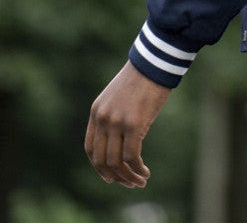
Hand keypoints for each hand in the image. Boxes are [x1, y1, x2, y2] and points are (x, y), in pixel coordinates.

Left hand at [85, 61, 170, 188]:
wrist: (155, 61)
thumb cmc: (142, 79)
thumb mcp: (119, 98)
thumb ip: (114, 118)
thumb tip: (121, 144)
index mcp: (96, 111)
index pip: (91, 150)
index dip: (99, 168)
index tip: (111, 177)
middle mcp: (103, 118)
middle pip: (102, 160)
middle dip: (115, 177)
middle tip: (128, 184)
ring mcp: (117, 121)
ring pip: (117, 162)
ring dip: (128, 177)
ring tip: (140, 182)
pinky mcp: (134, 123)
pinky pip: (132, 156)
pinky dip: (138, 169)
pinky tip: (145, 172)